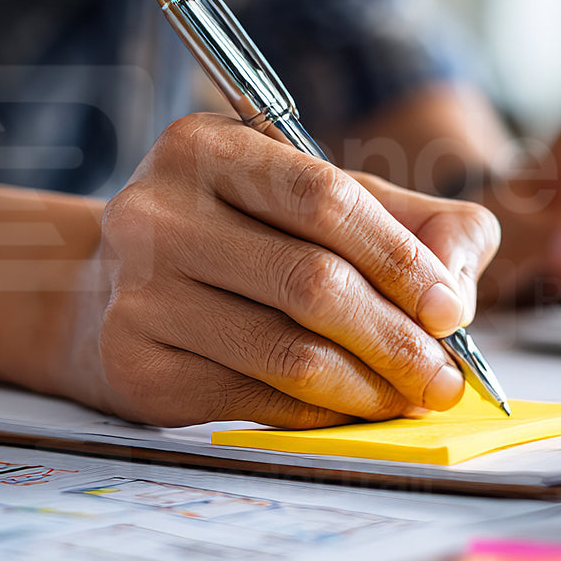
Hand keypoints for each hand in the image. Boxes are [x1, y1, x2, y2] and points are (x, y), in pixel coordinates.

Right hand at [54, 113, 500, 427]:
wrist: (99, 291)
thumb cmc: (235, 238)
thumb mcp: (316, 200)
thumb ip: (410, 219)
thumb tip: (460, 284)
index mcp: (208, 148)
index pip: (324, 198)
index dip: (400, 259)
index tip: (453, 311)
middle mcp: (158, 213)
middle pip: (310, 282)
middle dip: (397, 338)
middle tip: (446, 377)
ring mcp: (137, 292)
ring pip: (285, 352)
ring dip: (367, 387)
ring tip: (409, 397)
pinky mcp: (133, 365)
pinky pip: (252, 399)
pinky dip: (318, 413)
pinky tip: (350, 410)